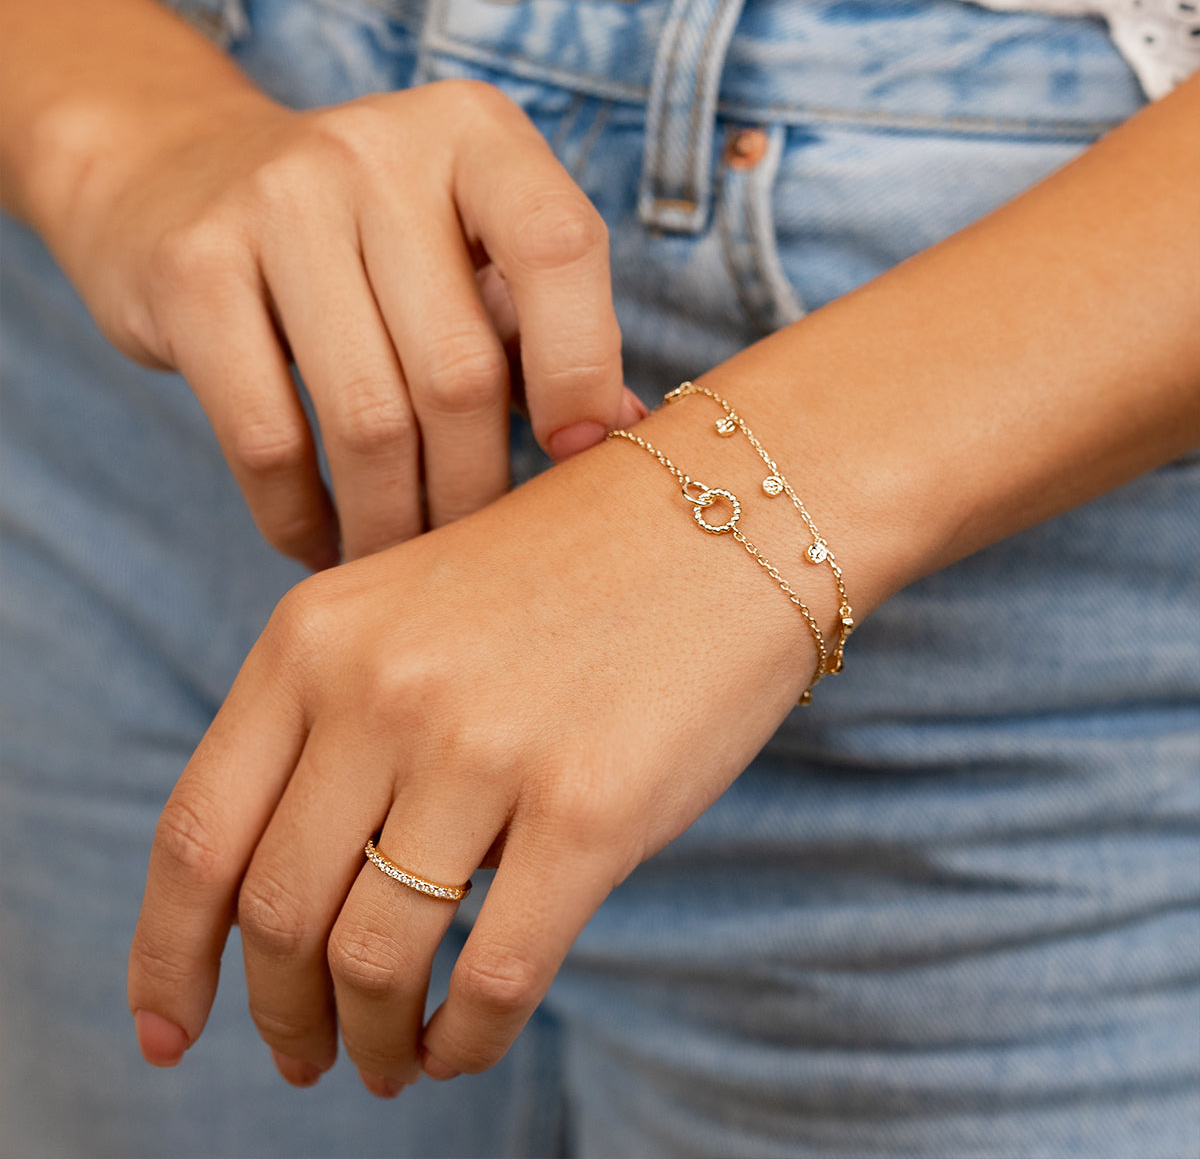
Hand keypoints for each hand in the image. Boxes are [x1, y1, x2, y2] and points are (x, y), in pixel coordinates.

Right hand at [59, 78, 639, 566]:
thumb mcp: (464, 250)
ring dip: (393, 525)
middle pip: (460, 371)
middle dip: (475, 492)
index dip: (581, 371)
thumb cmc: (366, 242)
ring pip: (368, 420)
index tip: (575, 459)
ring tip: (401, 562)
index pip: (560, 247)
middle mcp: (377, 150)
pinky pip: (267, 439)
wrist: (179, 176)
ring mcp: (274, 201)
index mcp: (476, 136)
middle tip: (474, 554)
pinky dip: (303, 520)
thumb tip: (633, 436)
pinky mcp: (191, 271)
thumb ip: (542, 330)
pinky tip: (323, 546)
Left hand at [126, 426, 826, 1093]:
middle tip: (302, 1057)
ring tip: (387, 1061)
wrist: (726, 515)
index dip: (166, 956)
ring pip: (372, 960)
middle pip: (276, 913)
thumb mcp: (412, 611)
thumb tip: (291, 897)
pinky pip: (492, 977)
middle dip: (279, 1015)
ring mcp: (483, 746)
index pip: (198, 832)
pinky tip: (461, 1044)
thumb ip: (334, 726)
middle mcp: (380, 689)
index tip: (169, 1031)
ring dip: (368, 1041)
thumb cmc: (572, 572)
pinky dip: (464, 1041)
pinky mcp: (590, 806)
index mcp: (314, 637)